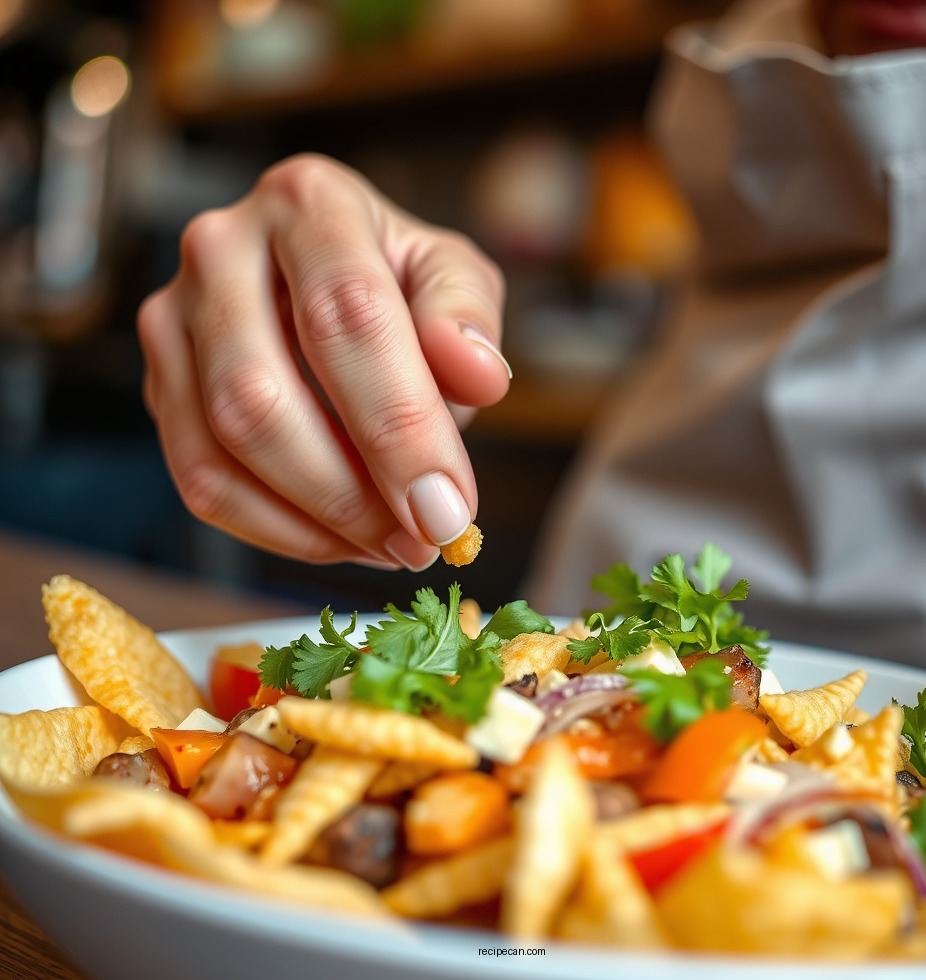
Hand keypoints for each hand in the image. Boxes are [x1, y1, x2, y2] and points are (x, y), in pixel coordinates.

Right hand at [138, 154, 509, 569]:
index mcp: (309, 204)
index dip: (399, 425)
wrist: (330, 279)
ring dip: (314, 522)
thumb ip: (469, 318)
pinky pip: (201, 479)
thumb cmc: (399, 283)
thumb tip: (479, 374)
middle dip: (350, 493)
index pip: (347, 315)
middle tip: (423, 542)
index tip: (447, 508)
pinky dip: (277, 530)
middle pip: (260, 395)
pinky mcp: (162, 383)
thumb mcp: (453, 278)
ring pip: (221, 448)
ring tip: (391, 545)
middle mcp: (221, 248)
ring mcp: (174, 318)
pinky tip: (341, 539)